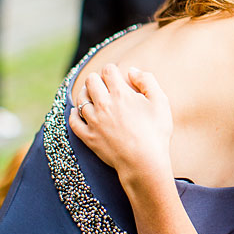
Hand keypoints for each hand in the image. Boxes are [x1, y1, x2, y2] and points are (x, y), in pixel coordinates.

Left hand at [69, 64, 173, 182]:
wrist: (145, 163)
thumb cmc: (156, 132)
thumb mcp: (161, 102)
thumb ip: (147, 81)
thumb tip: (132, 71)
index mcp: (121, 93)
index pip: (108, 70)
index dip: (112, 70)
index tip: (117, 77)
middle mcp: (104, 105)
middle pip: (91, 81)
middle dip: (97, 79)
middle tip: (104, 86)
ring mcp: (94, 121)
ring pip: (80, 99)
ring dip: (86, 94)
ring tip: (94, 97)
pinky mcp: (88, 137)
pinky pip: (73, 121)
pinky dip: (74, 114)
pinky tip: (79, 112)